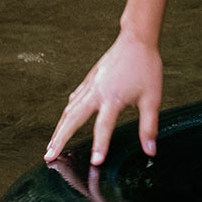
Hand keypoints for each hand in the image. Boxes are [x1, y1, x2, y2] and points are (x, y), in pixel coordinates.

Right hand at [46, 32, 163, 164]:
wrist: (136, 40)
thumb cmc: (146, 67)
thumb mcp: (152, 98)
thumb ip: (149, 126)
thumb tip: (150, 150)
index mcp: (113, 98)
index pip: (103, 127)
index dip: (100, 145)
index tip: (94, 162)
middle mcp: (96, 92)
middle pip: (73, 119)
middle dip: (60, 139)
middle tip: (49, 157)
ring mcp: (90, 85)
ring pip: (69, 110)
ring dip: (58, 128)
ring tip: (51, 145)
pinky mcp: (89, 80)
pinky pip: (74, 99)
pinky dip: (67, 112)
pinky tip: (64, 119)